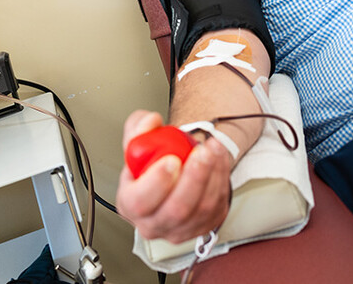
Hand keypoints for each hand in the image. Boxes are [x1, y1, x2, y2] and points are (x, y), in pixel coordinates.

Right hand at [115, 110, 232, 242]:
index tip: (171, 159)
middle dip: (193, 178)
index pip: (139, 202)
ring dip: (212, 175)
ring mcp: (180, 229)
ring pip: (202, 209)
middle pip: (176, 210)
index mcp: (130, 204)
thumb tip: (150, 123)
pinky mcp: (204, 225)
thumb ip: (139, 127)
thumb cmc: (152, 162)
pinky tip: (219, 159)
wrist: (174, 173)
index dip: (157, 182)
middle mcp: (153, 223)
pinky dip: (222, 179)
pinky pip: (217, 206)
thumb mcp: (138, 139)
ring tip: (213, 149)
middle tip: (200, 153)